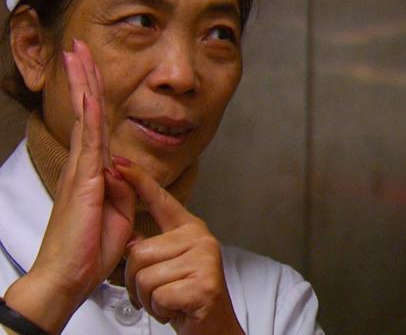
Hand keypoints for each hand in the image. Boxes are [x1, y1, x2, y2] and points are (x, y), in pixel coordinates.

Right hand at [3, 40, 135, 332]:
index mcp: (92, 170)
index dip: (94, 95)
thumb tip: (123, 168)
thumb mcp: (118, 211)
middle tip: (78, 46)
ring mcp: (82, 168)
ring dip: (83, 82)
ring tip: (77, 53)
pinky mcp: (84, 178)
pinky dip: (88, 112)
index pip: (95, 123)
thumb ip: (122, 186)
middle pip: (87, 110)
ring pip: (85, 115)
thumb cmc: (90, 248)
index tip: (91, 70)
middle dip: (84, 76)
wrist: (69, 275)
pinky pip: (89, 138)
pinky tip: (87, 91)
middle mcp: (84, 163)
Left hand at [114, 157, 243, 334]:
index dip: (138, 181)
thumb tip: (131, 240)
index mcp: (190, 228)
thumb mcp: (168, 265)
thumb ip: (154, 246)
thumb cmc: (186, 296)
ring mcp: (205, 259)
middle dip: (136, 282)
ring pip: (145, 276)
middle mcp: (200, 238)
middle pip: (139, 252)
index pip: (160, 200)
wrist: (212, 327)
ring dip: (148, 299)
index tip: (119, 162)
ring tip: (166, 300)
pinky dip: (159, 309)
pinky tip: (175, 309)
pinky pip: (159, 295)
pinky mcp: (204, 284)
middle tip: (155, 293)